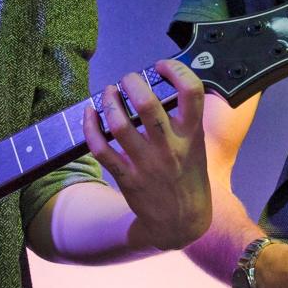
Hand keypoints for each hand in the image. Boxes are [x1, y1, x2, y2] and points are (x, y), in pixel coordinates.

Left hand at [81, 60, 211, 251]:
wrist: (180, 222)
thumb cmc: (188, 175)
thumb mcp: (197, 145)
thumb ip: (185, 118)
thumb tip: (166, 82)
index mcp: (192, 135)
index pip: (191, 91)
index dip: (175, 69)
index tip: (162, 65)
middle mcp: (169, 147)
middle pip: (147, 104)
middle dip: (132, 82)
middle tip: (128, 80)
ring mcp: (147, 164)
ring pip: (119, 125)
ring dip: (108, 101)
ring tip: (108, 92)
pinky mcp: (127, 177)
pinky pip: (101, 148)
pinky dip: (90, 127)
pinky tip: (90, 113)